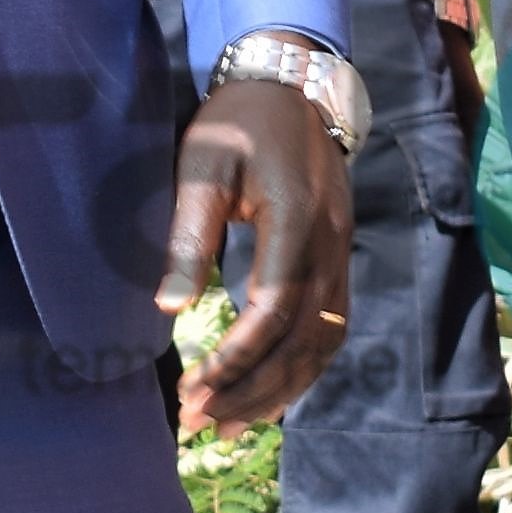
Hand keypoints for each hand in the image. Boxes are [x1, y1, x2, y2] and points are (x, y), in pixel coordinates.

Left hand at [164, 73, 353, 433]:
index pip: (274, 308)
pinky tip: (268, 395)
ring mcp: (341, 253)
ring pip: (323, 343)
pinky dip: (300, 369)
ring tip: (229, 427)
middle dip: (252, 389)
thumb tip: (169, 310)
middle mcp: (331, 244)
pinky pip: (330, 329)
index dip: (237, 358)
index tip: (195, 389)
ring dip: (279, 391)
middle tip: (199, 422)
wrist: (292, 86)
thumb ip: (188, 237)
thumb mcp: (202, 165)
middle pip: (303, 339)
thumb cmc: (238, 123)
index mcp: (297, 219)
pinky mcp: (339, 259)